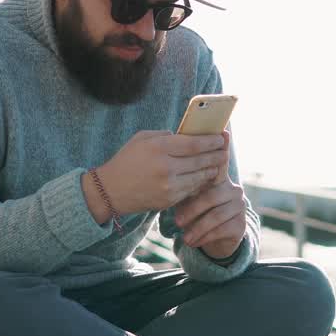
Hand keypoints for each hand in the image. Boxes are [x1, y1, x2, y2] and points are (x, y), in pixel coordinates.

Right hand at [94, 131, 226, 214]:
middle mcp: (166, 167)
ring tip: (218, 163)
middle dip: (216, 154)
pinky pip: (191, 189)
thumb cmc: (126, 160)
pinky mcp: (169, 200)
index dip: (211, 141)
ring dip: (211, 169)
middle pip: (201, 160)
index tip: (220, 137)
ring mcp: (168, 186)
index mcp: (159, 148)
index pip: (194, 143)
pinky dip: (200, 182)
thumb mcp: (142, 139)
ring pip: (199, 176)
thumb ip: (166, 135)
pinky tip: (205, 176)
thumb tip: (189, 135)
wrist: (110, 191)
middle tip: (225, 150)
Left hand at [173, 168, 246, 259]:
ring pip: (217, 216)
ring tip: (185, 238)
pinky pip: (221, 230)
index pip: (217, 167)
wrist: (216, 238)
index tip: (197, 161)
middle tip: (177, 222)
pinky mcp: (241, 225)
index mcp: (221, 178)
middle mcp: (234, 190)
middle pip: (212, 196)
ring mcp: (240, 206)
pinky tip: (193, 243)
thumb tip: (171, 188)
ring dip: (198, 229)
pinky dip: (204, 238)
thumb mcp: (189, 200)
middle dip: (192, 211)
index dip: (211, 162)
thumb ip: (185, 191)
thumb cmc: (197, 213)